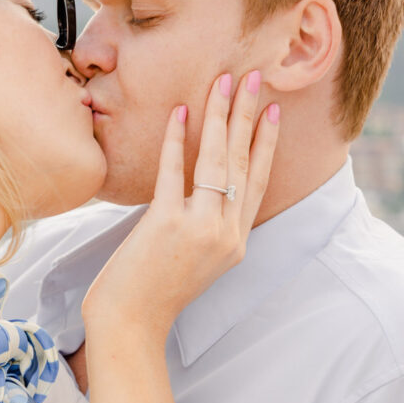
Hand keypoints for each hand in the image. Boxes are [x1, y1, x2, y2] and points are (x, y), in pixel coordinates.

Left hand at [81, 71, 279, 340]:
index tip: (272, 111)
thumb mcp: (196, 262)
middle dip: (248, 115)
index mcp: (235, 243)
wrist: (132, 326)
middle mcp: (224, 234)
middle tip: (253, 77)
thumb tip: (200, 189)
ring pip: (215, 162)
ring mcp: (198, 229)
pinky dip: (174, 141)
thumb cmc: (154, 293)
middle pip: (242, 163)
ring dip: (219, 117)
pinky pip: (172, 172)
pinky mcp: (165, 225)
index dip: (266, 144)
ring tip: (222, 83)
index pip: (257, 182)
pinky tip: (179, 113)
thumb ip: (207, 228)